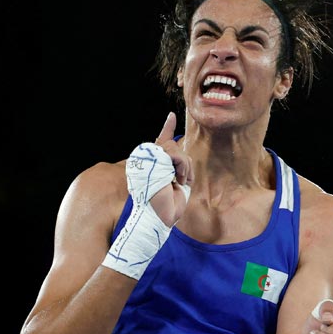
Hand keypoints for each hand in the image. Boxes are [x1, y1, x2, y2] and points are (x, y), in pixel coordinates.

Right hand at [148, 112, 192, 226]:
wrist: (160, 217)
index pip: (162, 141)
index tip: (171, 116)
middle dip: (184, 164)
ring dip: (183, 168)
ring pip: (176, 150)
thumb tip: (182, 152)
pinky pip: (177, 154)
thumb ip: (179, 165)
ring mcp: (147, 158)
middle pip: (175, 147)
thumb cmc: (169, 206)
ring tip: (177, 183)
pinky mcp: (151, 159)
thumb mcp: (178, 181)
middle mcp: (148, 160)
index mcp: (155, 165)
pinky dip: (182, 168)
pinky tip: (175, 180)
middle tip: (180, 181)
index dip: (167, 128)